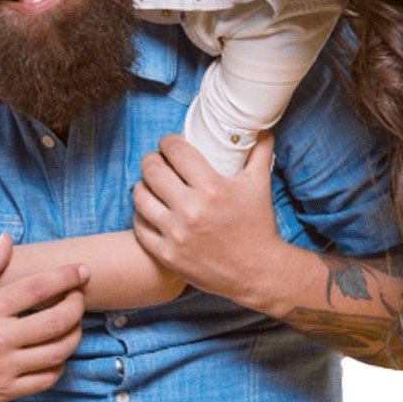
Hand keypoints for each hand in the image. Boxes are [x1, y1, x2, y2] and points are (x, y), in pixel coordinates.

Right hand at [0, 234, 87, 401]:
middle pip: (57, 320)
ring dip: (75, 334)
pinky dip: (60, 365)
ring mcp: (3, 368)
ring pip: (57, 352)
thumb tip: (7, 239)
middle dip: (78, 304)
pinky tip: (57, 352)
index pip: (39, 287)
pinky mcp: (3, 392)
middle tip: (81, 296)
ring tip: (74, 322)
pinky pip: (45, 379)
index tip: (82, 270)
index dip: (67, 276)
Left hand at [133, 131, 283, 309]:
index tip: (168, 143)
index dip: (167, 142)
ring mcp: (177, 234)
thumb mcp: (260, 184)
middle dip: (151, 160)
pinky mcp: (168, 255)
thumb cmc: (259, 226)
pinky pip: (140, 228)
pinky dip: (141, 216)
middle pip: (152, 170)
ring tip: (149, 184)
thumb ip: (259, 152)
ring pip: (140, 197)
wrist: (259, 272)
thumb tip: (262, 129)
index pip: (175, 151)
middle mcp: (191, 209)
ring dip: (142, 186)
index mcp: (212, 187)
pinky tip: (149, 211)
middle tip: (155, 161)